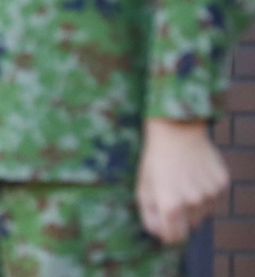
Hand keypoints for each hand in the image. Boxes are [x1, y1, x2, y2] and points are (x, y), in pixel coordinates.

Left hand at [136, 117, 229, 244]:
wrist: (176, 127)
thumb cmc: (156, 157)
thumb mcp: (143, 185)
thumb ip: (149, 215)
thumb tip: (160, 235)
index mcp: (170, 204)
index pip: (173, 237)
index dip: (167, 231)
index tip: (164, 221)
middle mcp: (192, 202)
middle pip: (189, 225)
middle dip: (180, 215)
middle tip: (172, 191)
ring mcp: (209, 193)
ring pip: (203, 212)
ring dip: (194, 203)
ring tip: (184, 178)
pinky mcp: (222, 183)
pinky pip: (214, 198)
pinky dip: (206, 190)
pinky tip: (196, 172)